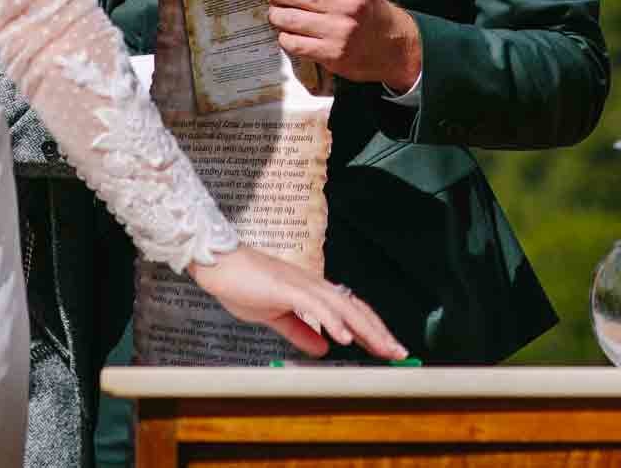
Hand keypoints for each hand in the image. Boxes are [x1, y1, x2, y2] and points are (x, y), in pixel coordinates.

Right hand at [188, 247, 406, 360]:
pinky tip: (345, 338)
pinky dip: (333, 322)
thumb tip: (323, 349)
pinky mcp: (288, 288)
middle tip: (400, 353)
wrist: (220, 265)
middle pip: (356, 309)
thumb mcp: (275, 317)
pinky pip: (315, 306)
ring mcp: (303, 285)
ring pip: (343, 308)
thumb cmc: (244, 285)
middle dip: (380, 332)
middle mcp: (315, 286)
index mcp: (313, 293)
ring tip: (383, 348)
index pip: (351, 312)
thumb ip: (300, 331)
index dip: (372, 330)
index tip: (388, 349)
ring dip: (366, 329)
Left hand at [268, 0, 421, 90]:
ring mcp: (338, 31)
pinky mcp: (332, 54)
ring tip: (279, 15)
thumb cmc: (371, 13)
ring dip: (277, 16)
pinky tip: (290, 34)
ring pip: (287, 19)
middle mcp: (345, 5)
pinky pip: (293, 43)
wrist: (396, 47)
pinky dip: (285, 37)